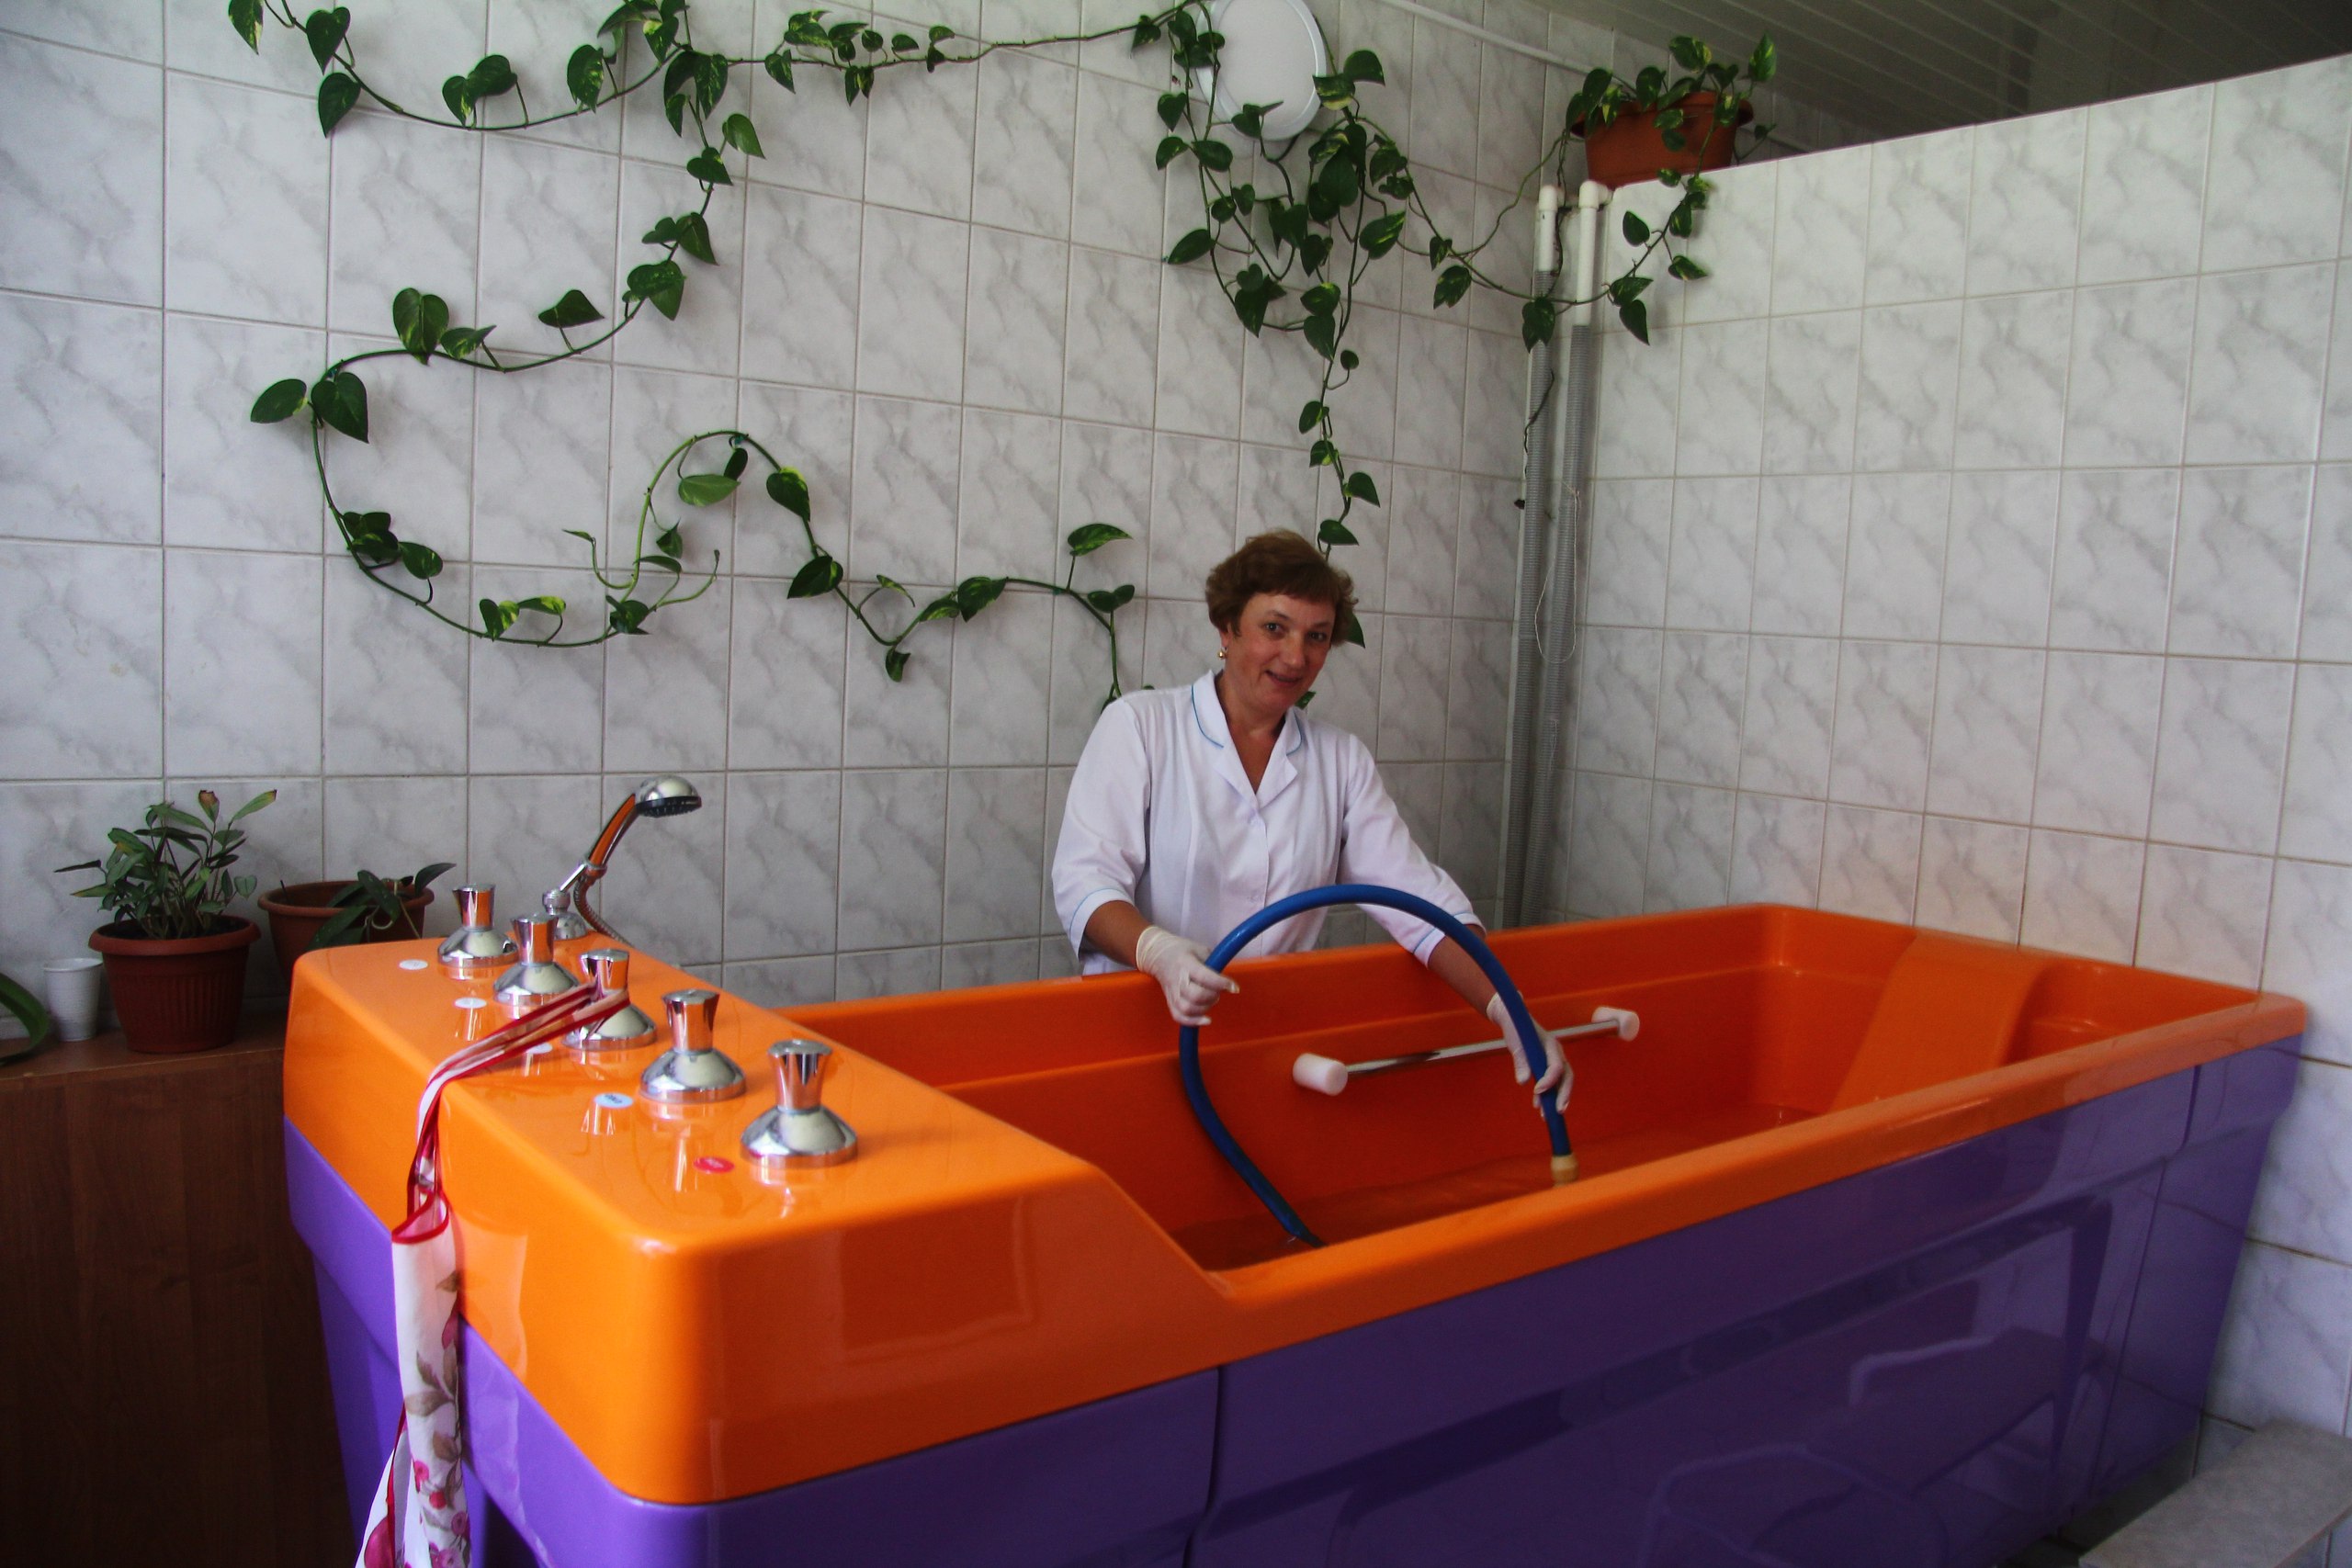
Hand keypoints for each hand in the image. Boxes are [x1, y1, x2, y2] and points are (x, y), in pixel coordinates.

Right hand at [1134, 925, 1238, 1024]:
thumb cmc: (1184, 950)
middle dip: (1213, 996)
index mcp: (1186, 963)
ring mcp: (1172, 992)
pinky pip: (1179, 1016)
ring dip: (1205, 1008)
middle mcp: (1177, 979)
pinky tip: (1206, 1020)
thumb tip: (1227, 980)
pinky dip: (1193, 1022)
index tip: (1234, 988)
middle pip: (1195, 996)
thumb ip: (1213, 964)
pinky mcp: (1169, 1001)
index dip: (1221, 984)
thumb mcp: (1201, 949)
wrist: (1158, 954)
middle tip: (1219, 991)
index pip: (1204, 976)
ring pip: (1187, 1009)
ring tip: (1212, 1000)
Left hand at [1488, 994, 1568, 1112]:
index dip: (1549, 1080)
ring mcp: (1553, 1060)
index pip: (1556, 1066)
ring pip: (1560, 1082)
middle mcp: (1556, 1053)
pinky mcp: (1546, 1065)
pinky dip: (1546, 1095)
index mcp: (1551, 1044)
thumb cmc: (1516, 1027)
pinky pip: (1551, 1083)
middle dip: (1564, 1094)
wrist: (1514, 1019)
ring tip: (1548, 1116)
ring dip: (1555, 1099)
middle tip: (1558, 1111)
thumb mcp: (1515, 1042)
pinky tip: (1538, 1106)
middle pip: (1566, 1076)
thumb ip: (1520, 1061)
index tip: (1536, 1091)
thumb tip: (1522, 1082)